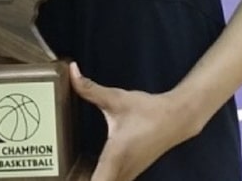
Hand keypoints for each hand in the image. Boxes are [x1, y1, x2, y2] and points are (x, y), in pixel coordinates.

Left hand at [69, 63, 185, 180]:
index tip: (70, 176)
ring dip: (92, 179)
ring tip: (75, 172)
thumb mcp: (116, 98)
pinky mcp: (131, 174)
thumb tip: (72, 71)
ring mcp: (128, 176)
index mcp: (115, 156)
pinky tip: (90, 171)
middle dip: (81, 179)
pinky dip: (102, 178)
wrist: (176, 118)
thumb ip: (89, 88)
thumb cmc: (147, 110)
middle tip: (65, 174)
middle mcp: (121, 172)